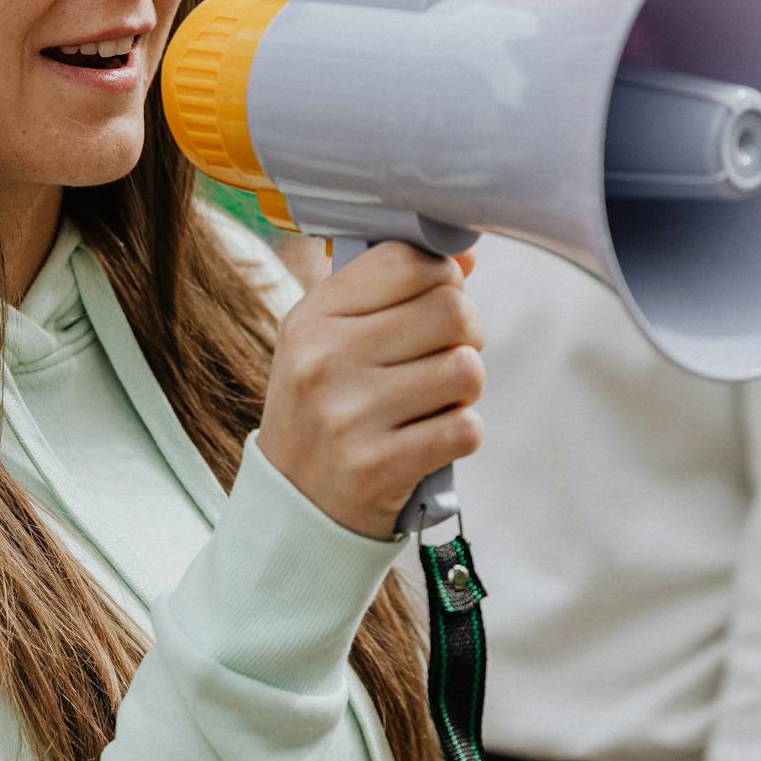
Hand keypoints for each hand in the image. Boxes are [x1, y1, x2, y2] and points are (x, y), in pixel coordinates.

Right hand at [257, 243, 485, 537]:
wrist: (293, 502)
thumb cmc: (320, 408)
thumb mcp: (327, 339)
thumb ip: (390, 291)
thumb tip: (462, 258)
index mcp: (311, 319)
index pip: (408, 262)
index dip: (442, 277)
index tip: (435, 300)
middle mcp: (325, 361)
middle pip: (451, 311)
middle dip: (466, 333)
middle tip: (445, 353)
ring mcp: (350, 416)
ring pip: (467, 369)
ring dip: (464, 387)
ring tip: (432, 399)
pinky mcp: (381, 466)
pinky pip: (466, 428)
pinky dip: (460, 432)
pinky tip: (428, 436)